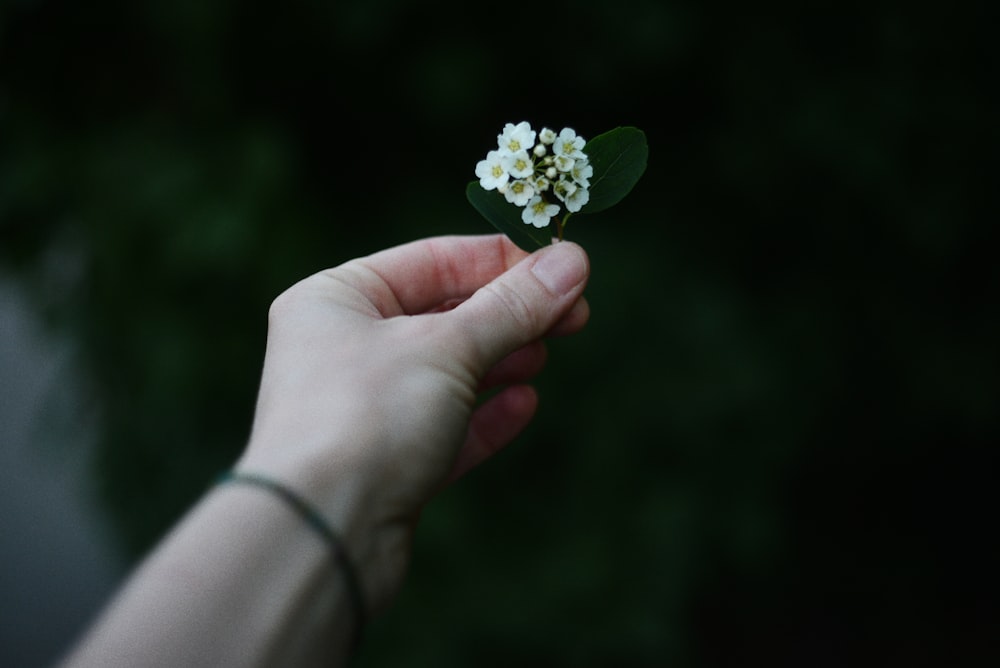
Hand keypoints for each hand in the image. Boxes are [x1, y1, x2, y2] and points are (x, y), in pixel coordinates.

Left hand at [237, 234, 589, 609]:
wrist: (322, 534)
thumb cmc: (366, 418)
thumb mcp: (449, 346)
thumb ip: (513, 306)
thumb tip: (572, 261)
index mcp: (337, 299)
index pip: (432, 260)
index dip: (501, 260)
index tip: (562, 265)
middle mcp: (342, 348)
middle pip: (442, 315)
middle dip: (509, 313)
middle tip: (574, 313)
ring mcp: (362, 408)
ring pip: (446, 371)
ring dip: (499, 360)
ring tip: (545, 352)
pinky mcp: (384, 462)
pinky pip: (443, 426)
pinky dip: (484, 414)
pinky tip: (524, 404)